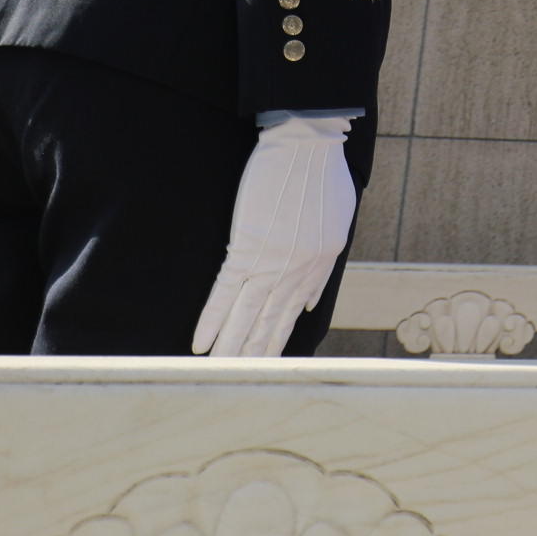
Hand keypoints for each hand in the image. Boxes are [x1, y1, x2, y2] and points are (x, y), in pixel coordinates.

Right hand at [195, 115, 358, 356]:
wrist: (308, 145)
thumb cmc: (322, 176)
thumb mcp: (336, 226)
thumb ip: (322, 267)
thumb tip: (310, 301)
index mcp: (318, 268)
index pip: (293, 318)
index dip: (276, 346)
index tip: (266, 372)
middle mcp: (296, 273)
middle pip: (269, 326)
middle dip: (253, 361)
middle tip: (238, 390)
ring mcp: (271, 262)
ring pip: (246, 318)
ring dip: (230, 351)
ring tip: (217, 379)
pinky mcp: (246, 248)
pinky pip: (225, 293)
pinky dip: (212, 320)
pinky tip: (200, 344)